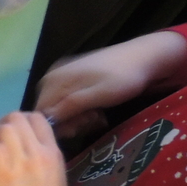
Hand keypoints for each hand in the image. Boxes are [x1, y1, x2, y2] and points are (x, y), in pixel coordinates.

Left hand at [0, 112, 73, 185]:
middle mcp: (37, 151)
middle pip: (15, 118)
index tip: (10, 137)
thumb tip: (14, 149)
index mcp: (53, 152)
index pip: (37, 118)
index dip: (20, 122)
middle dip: (0, 127)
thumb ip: (38, 159)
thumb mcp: (53, 178)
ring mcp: (19, 160)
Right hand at [35, 31, 186, 140]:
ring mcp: (62, 75)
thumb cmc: (123, 78)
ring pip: (58, 107)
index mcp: (54, 80)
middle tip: (91, 121)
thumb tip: (44, 121)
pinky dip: (79, 109)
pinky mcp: (73, 76)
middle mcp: (52, 77)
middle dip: (68, 122)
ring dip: (76, 117)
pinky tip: (95, 109)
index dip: (57, 127)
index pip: (41, 114)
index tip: (79, 129)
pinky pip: (66, 100)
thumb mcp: (97, 95)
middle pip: (48, 111)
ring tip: (96, 116)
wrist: (145, 56)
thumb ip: (69, 107)